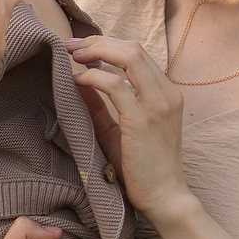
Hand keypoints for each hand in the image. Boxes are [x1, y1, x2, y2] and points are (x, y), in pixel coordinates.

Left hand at [67, 35, 190, 217]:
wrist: (164, 197)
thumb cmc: (142, 167)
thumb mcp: (119, 129)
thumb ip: (101, 105)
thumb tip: (78, 81)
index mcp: (166, 93)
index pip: (138, 53)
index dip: (107, 44)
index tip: (81, 48)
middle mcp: (167, 93)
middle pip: (133, 48)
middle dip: (98, 41)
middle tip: (71, 45)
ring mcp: (158, 105)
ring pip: (129, 57)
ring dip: (96, 51)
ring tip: (73, 56)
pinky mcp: (142, 120)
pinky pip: (116, 85)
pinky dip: (93, 77)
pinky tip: (77, 82)